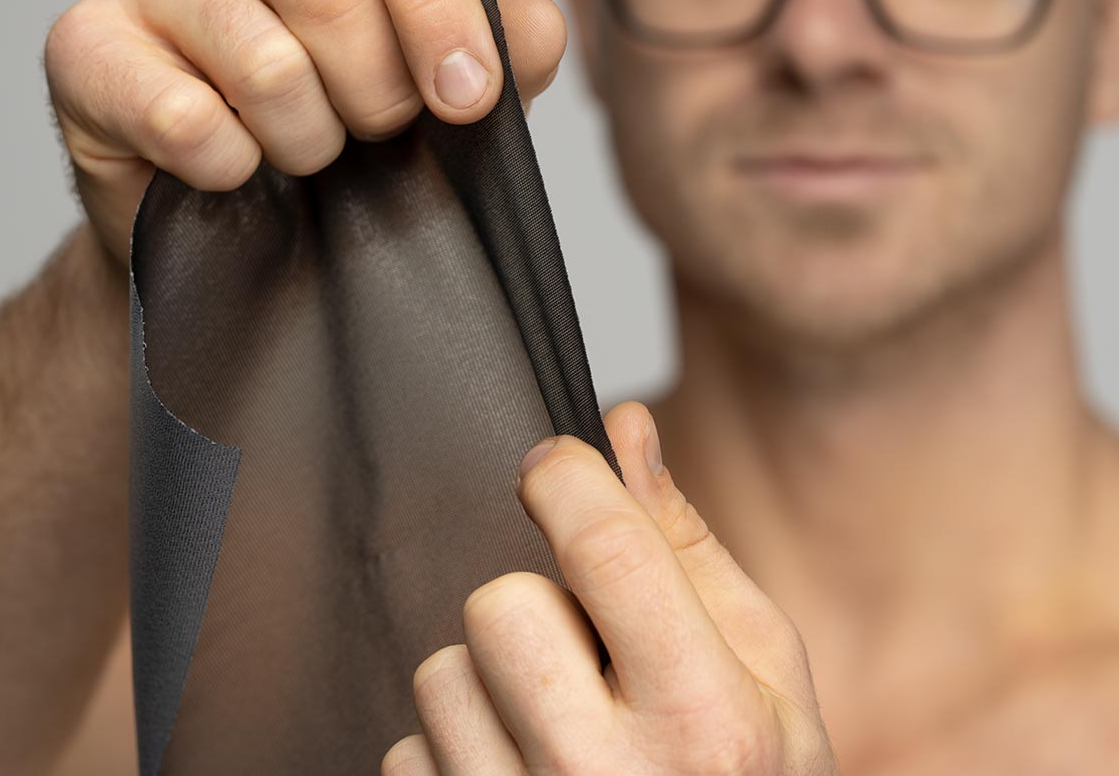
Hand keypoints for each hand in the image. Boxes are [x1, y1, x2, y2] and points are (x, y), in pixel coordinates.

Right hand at [44, 0, 565, 267]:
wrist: (231, 204)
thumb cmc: (342, 115)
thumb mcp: (440, 82)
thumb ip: (500, 49)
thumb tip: (541, 28)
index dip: (442, 17)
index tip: (467, 101)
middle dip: (376, 94)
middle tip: (372, 132)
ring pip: (267, 65)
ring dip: (308, 142)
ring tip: (303, 149)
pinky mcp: (85, 42)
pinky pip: (185, 119)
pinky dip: (232, 169)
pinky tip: (234, 167)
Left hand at [383, 402, 837, 774]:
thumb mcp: (761, 672)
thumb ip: (686, 543)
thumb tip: (626, 427)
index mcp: (705, 721)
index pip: (604, 549)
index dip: (564, 478)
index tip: (553, 467)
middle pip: (500, 607)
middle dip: (537, 607)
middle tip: (585, 656)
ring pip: (443, 674)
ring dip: (492, 682)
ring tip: (553, 724)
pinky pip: (407, 753)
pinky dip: (454, 751)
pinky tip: (518, 774)